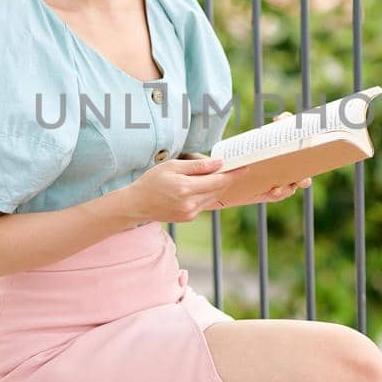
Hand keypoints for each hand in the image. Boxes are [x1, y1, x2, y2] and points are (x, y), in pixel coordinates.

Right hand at [128, 156, 248, 223]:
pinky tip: (202, 186)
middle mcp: (190, 203)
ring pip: (213, 197)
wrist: (137, 204)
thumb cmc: (152, 181)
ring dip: (219, 187)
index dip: (232, 174)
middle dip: (227, 179)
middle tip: (235, 168)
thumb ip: (197, 166)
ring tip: (220, 175)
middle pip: (218, 190)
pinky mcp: (188, 218)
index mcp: (185, 188)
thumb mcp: (173, 166)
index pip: (217, 181)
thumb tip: (219, 164)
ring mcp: (190, 213)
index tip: (244, 167)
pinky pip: (204, 203)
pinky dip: (207, 194)